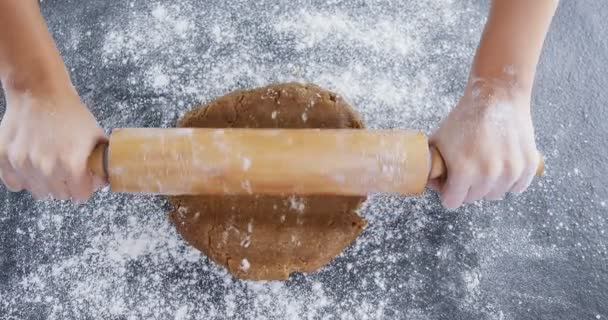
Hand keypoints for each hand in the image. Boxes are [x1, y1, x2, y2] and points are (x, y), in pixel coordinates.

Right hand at [0, 85, 105, 200]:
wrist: (40, 92)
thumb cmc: (70, 112)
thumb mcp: (96, 135)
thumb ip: (102, 161)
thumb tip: (104, 179)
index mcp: (72, 164)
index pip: (81, 196)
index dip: (85, 189)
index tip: (84, 183)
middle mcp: (47, 168)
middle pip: (60, 196)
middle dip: (67, 186)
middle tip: (67, 172)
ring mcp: (23, 164)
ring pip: (38, 192)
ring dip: (46, 184)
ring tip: (50, 166)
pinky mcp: (4, 158)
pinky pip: (14, 184)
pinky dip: (22, 179)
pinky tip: (32, 166)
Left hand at [429, 79, 538, 208]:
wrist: (497, 97)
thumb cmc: (465, 118)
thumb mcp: (438, 140)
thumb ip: (430, 164)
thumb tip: (429, 181)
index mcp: (463, 170)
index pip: (452, 202)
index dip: (447, 193)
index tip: (449, 183)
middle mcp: (488, 174)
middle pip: (472, 199)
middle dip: (466, 187)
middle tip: (466, 169)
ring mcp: (511, 171)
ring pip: (494, 194)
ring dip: (488, 185)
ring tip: (483, 164)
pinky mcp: (528, 166)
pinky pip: (517, 187)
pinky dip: (509, 180)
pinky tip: (501, 164)